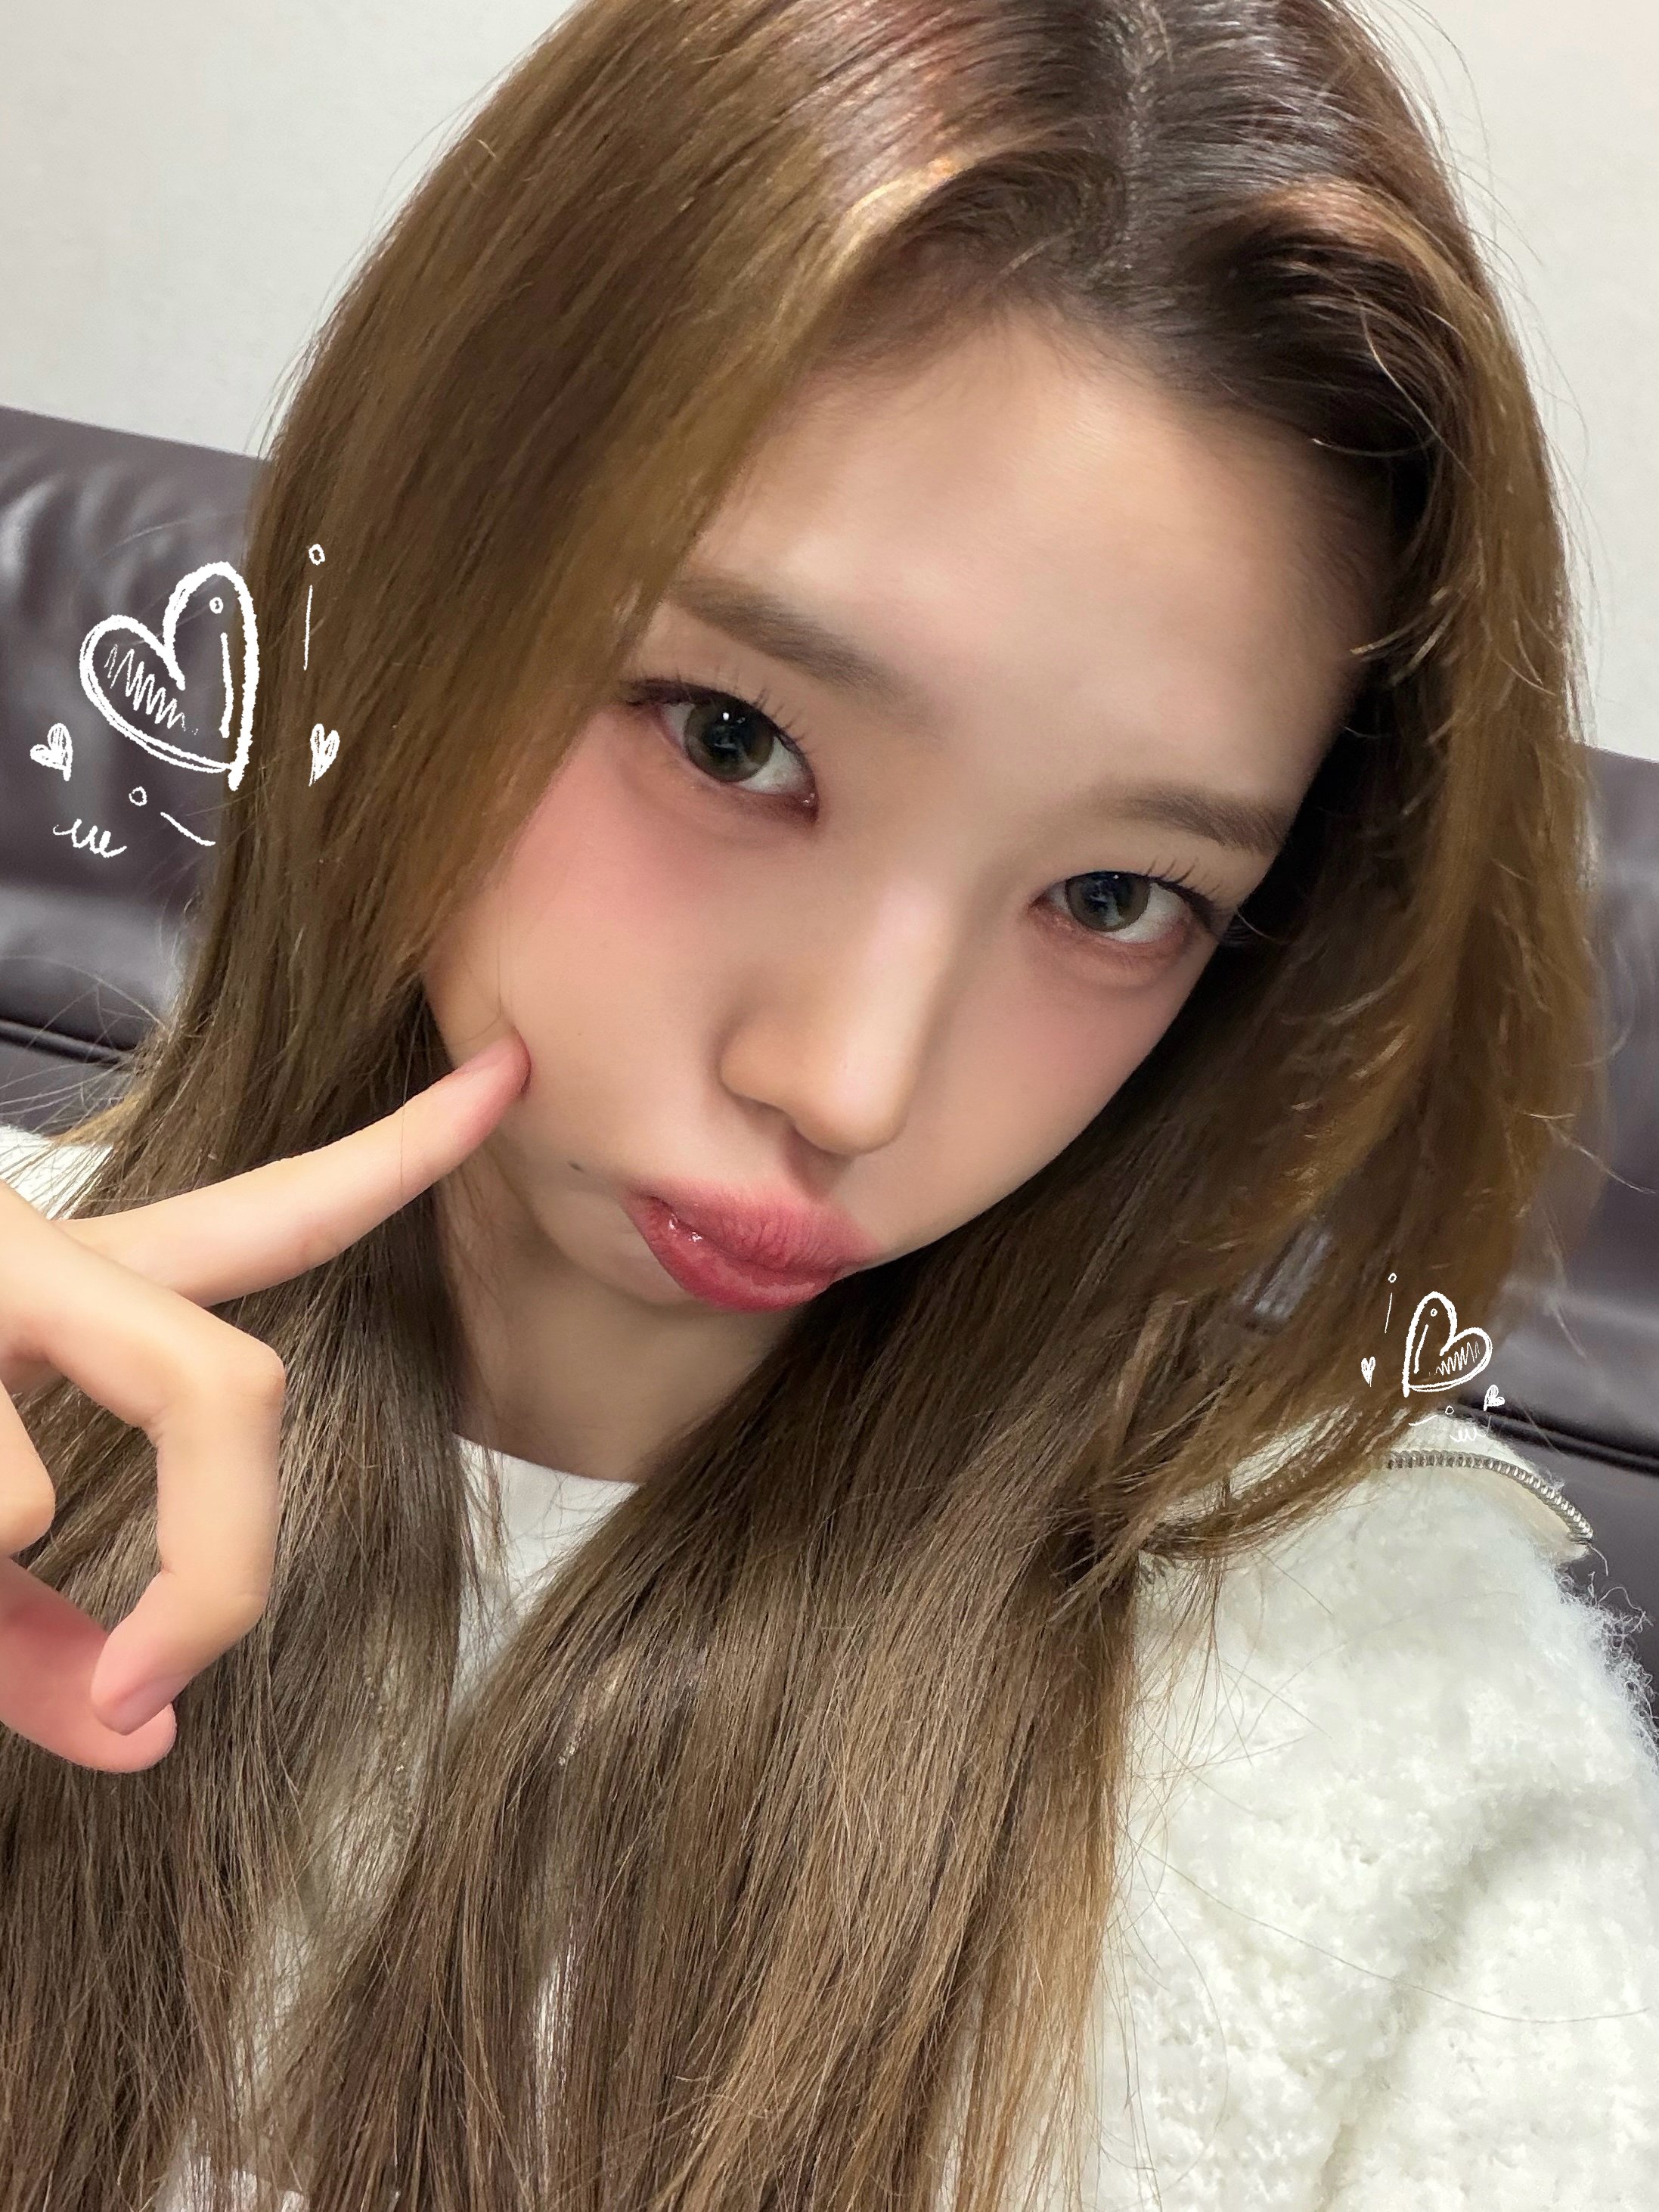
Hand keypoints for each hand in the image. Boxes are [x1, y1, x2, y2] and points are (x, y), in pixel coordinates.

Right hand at [0, 1030, 528, 1771]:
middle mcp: (23, 1257)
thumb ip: (19, 1638)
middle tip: (151, 1684)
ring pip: (23, 1490)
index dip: (402, 1153)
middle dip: (226, 1567)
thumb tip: (143, 1739)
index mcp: (65, 1288)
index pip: (270, 1216)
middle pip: (231, 1392)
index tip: (516, 1074)